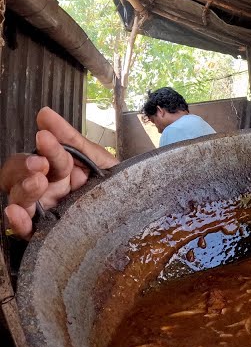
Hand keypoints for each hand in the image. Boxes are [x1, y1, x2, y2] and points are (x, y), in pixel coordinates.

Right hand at [2, 107, 117, 238]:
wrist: (139, 211)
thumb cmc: (118, 183)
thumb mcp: (98, 158)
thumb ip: (71, 138)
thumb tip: (44, 113)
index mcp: (57, 170)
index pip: (38, 156)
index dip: (42, 148)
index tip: (45, 138)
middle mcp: (47, 189)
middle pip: (18, 176)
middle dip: (24, 168)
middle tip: (40, 165)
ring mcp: (46, 211)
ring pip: (19, 200)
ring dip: (23, 189)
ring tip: (37, 183)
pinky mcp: (48, 233)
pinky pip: (26, 230)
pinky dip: (17, 221)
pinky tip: (15, 212)